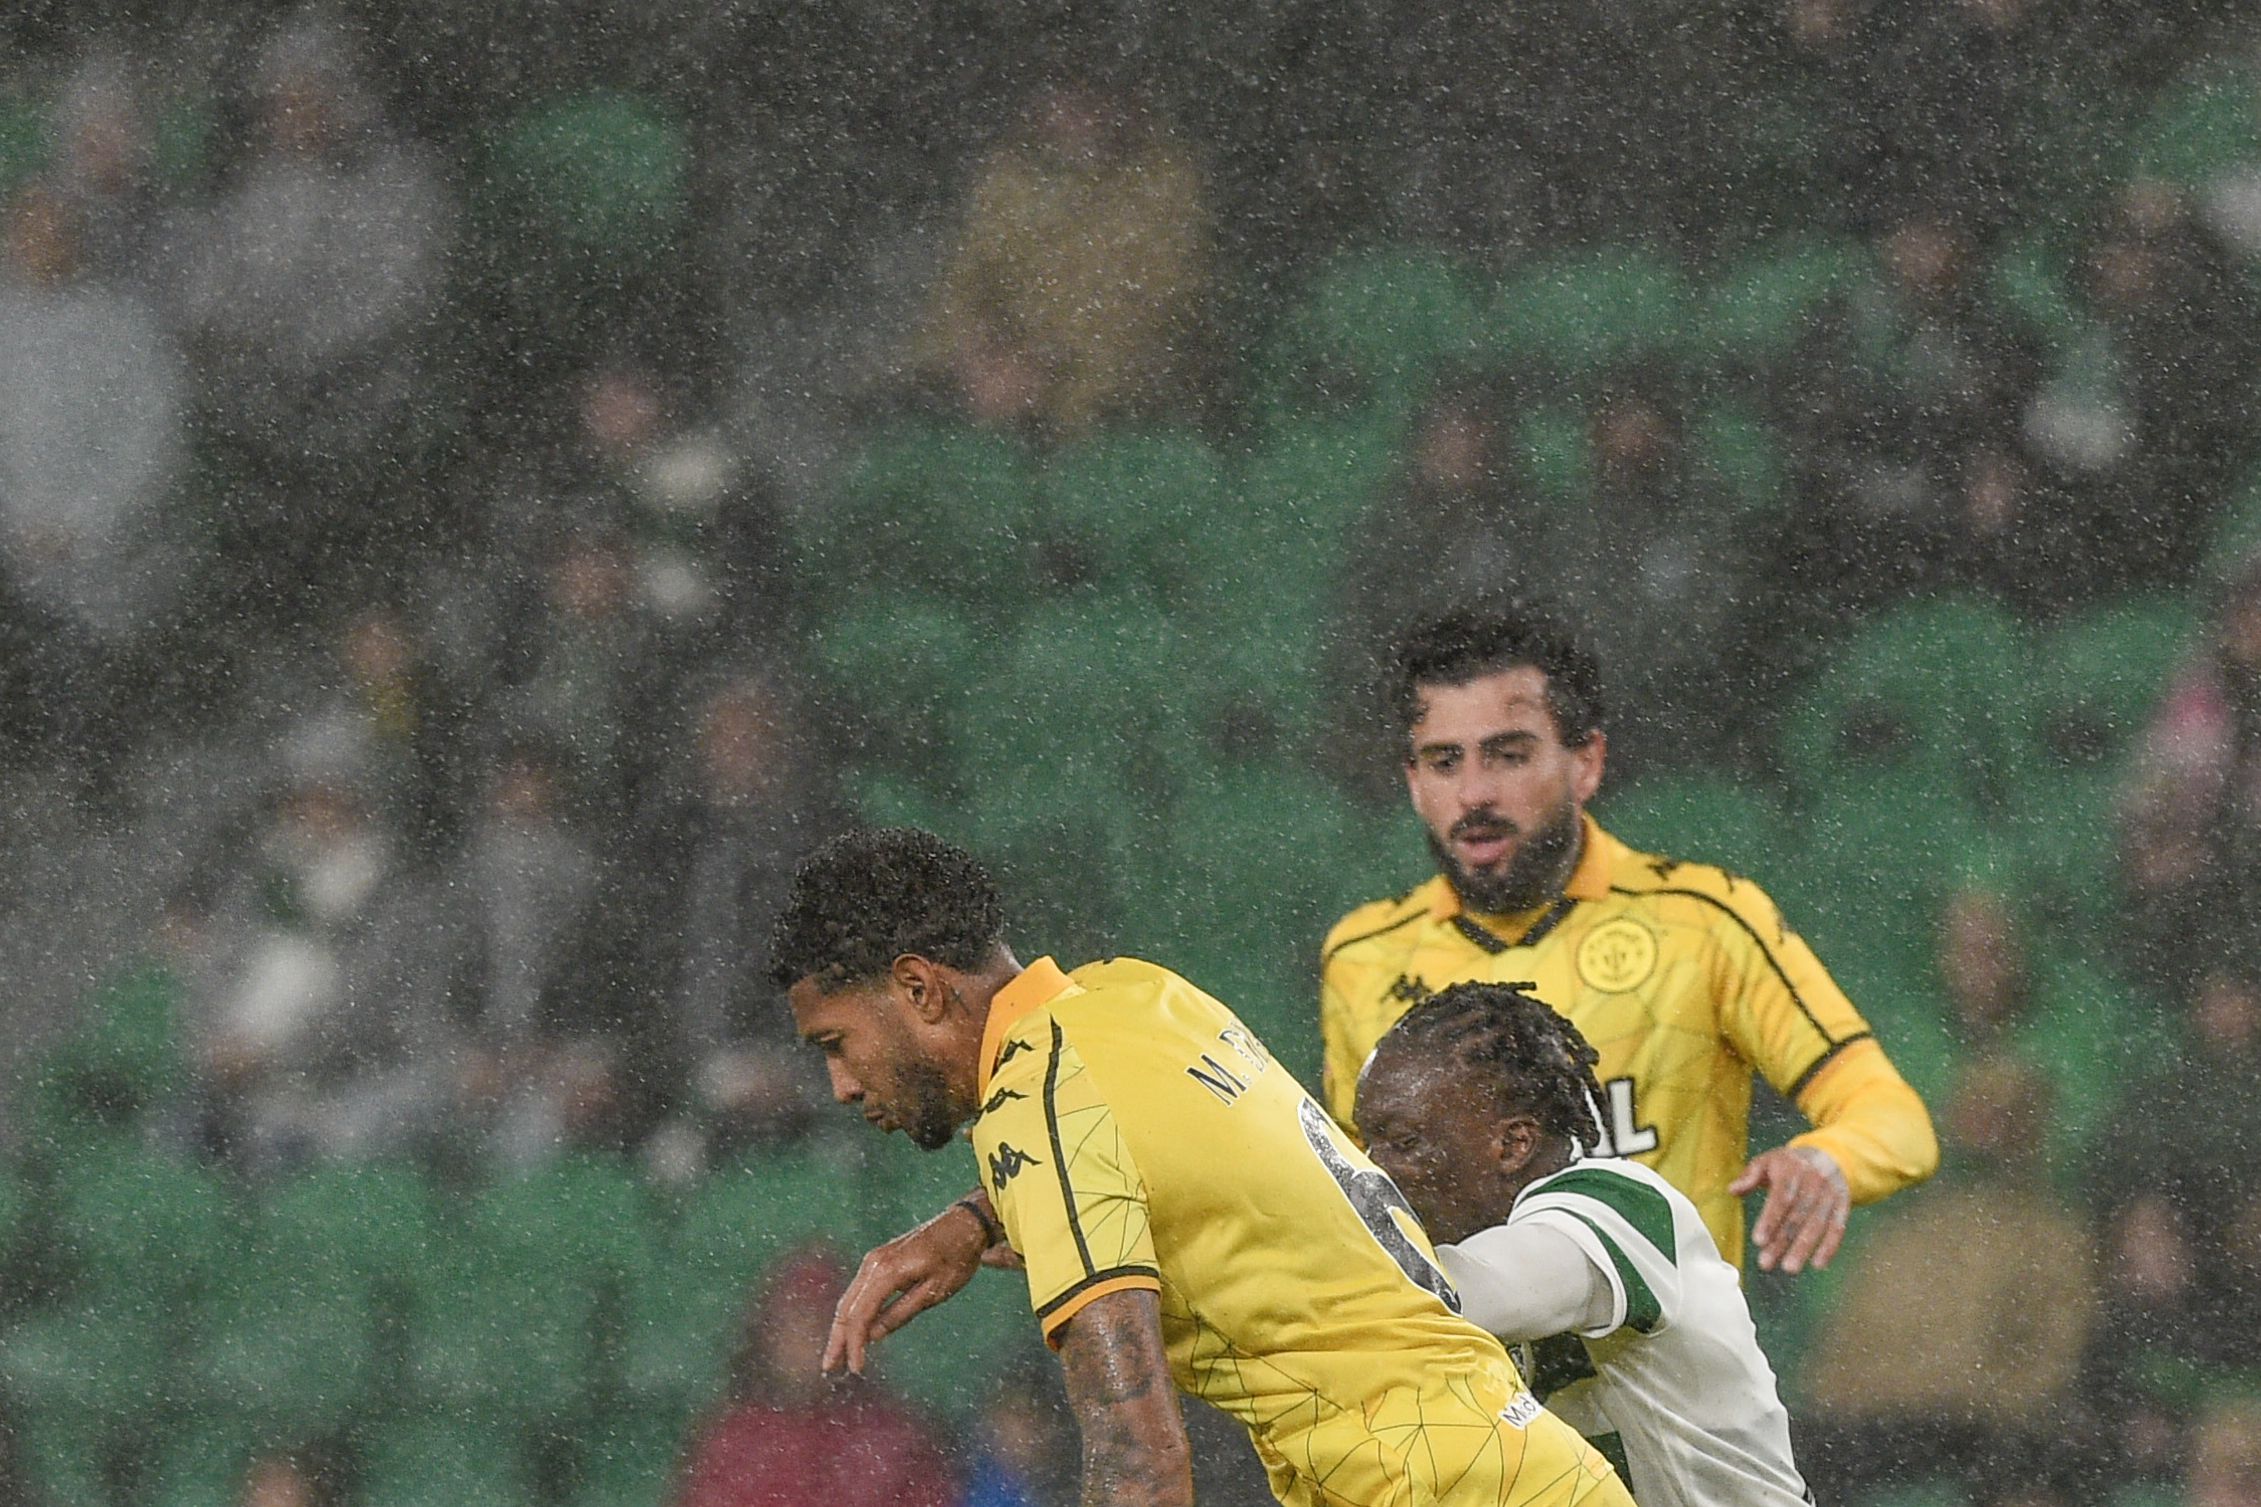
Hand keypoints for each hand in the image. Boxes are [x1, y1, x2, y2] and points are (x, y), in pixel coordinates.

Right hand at [823, 1201, 991, 1375]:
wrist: (964, 1224)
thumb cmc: (955, 1259)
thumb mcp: (934, 1291)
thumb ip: (901, 1313)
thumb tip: (873, 1336)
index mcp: (887, 1271)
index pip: (861, 1315)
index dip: (855, 1344)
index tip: (856, 1369)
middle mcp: (873, 1263)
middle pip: (847, 1307)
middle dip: (838, 1339)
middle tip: (828, 1368)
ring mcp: (874, 1260)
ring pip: (849, 1299)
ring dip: (841, 1328)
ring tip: (835, 1356)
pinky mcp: (878, 1261)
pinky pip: (859, 1291)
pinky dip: (852, 1313)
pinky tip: (852, 1331)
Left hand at [1730, 1145, 1849, 1273]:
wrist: (1828, 1154)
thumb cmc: (1789, 1163)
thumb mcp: (1767, 1161)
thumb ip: (1750, 1176)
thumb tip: (1732, 1190)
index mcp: (1792, 1169)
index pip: (1781, 1198)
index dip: (1770, 1220)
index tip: (1758, 1241)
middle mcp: (1813, 1181)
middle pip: (1797, 1215)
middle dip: (1782, 1241)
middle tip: (1765, 1263)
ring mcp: (1830, 1194)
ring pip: (1817, 1224)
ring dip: (1803, 1248)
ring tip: (1789, 1268)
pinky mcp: (1843, 1205)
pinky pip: (1838, 1228)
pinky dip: (1829, 1247)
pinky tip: (1818, 1264)